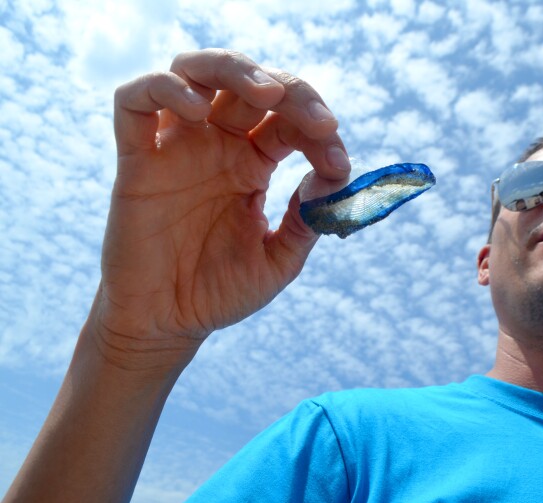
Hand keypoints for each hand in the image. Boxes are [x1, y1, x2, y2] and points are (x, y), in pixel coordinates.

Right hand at [95, 49, 349, 370]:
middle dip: (292, 91)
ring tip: (267, 93)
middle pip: (250, 85)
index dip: (320, 132)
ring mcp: (177, 149)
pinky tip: (198, 110)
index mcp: (252, 165)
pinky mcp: (136, 161)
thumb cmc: (219, 293)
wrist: (166, 325)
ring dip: (234, 69)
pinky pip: (135, 103)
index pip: (289, 122)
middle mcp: (216, 147)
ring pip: (195, 72)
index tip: (339, 165)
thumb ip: (306, 221)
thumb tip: (334, 178)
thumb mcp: (278, 261)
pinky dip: (163, 89)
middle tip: (319, 121)